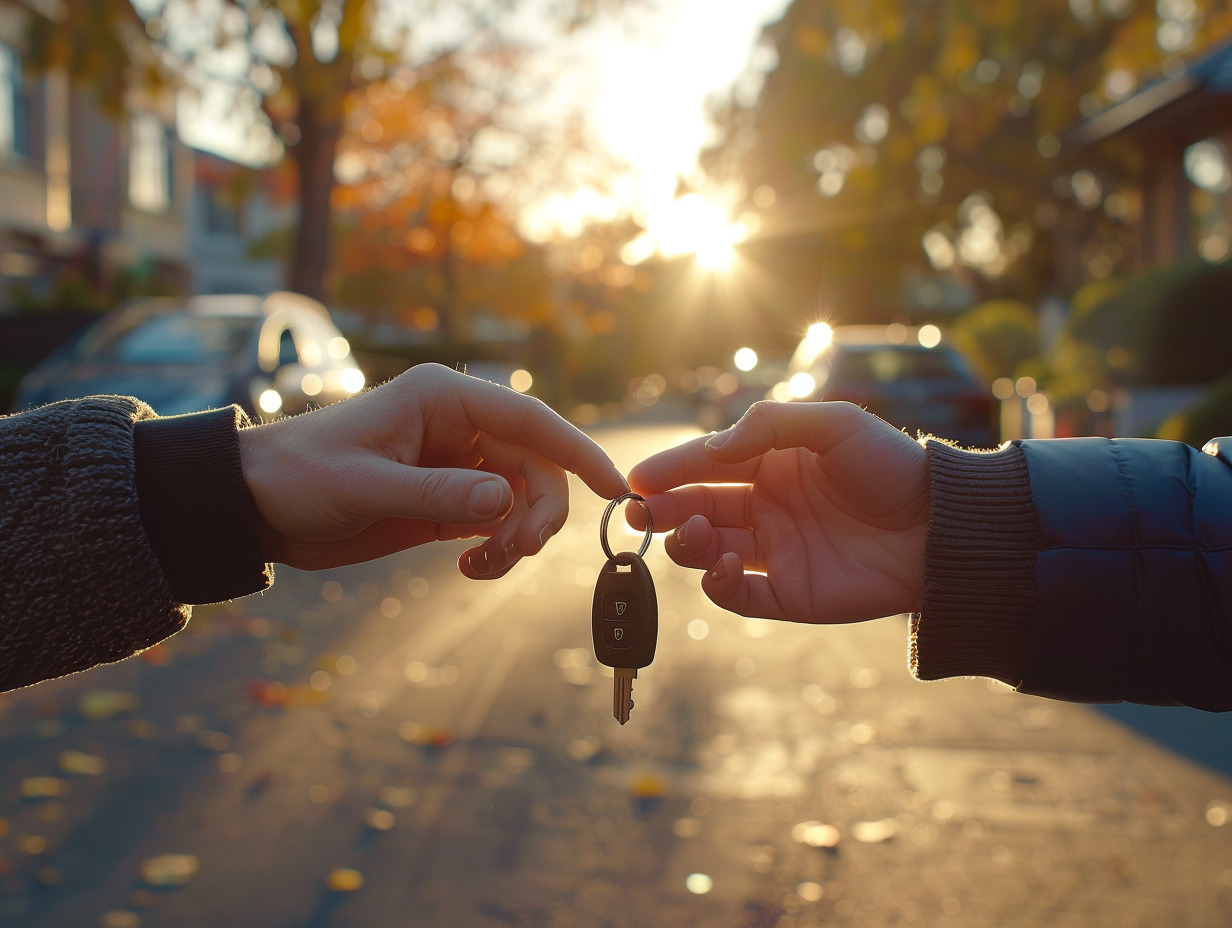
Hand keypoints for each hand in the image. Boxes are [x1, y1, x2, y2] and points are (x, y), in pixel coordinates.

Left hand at [238, 363, 627, 575]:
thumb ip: (438, 494)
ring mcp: (458, 464)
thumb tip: (506, 503)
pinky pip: (498, 523)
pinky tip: (470, 568)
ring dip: (518, 538)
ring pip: (523, 499)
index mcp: (443, 399)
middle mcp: (460, 426)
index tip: (615, 487)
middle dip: (539, 512)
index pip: (530, 420)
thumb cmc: (300, 476)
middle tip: (516, 552)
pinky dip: (498, 550)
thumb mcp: (366, 485)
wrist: (256, 506)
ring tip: (482, 566)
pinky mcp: (449, 500)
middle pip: (537, 466)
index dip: (578, 451)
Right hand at [628, 401, 928, 622]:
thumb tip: (712, 448)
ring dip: (686, 544)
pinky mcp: (790, 593)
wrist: (940, 527)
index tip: (636, 479)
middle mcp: (766, 508)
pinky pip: (738, 596)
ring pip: (707, 552)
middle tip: (637, 513)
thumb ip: (770, 426)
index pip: (706, 465)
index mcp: (770, 465)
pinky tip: (718, 566)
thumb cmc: (890, 467)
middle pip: (695, 509)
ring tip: (691, 533)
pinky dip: (716, 586)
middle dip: (660, 511)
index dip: (668, 471)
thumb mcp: (834, 425)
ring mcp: (776, 552)